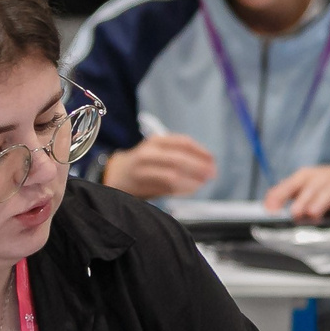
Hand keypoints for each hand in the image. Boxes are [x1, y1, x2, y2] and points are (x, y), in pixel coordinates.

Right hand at [103, 133, 217, 197]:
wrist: (116, 173)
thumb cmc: (145, 162)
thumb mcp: (160, 150)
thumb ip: (181, 154)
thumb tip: (209, 164)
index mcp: (156, 141)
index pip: (183, 142)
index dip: (201, 152)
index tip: (213, 161)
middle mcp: (148, 153)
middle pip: (178, 159)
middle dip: (199, 167)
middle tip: (212, 174)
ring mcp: (143, 170)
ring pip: (172, 175)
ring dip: (192, 181)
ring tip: (202, 183)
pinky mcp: (140, 186)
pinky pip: (166, 188)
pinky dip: (182, 189)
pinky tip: (190, 189)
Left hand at [265, 164, 329, 222]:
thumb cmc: (320, 185)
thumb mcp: (301, 184)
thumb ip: (282, 193)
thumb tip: (267, 206)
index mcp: (304, 176)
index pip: (290, 185)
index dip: (279, 196)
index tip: (271, 209)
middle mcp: (320, 179)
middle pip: (310, 189)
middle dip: (302, 201)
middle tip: (295, 212)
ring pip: (327, 195)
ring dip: (320, 204)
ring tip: (313, 213)